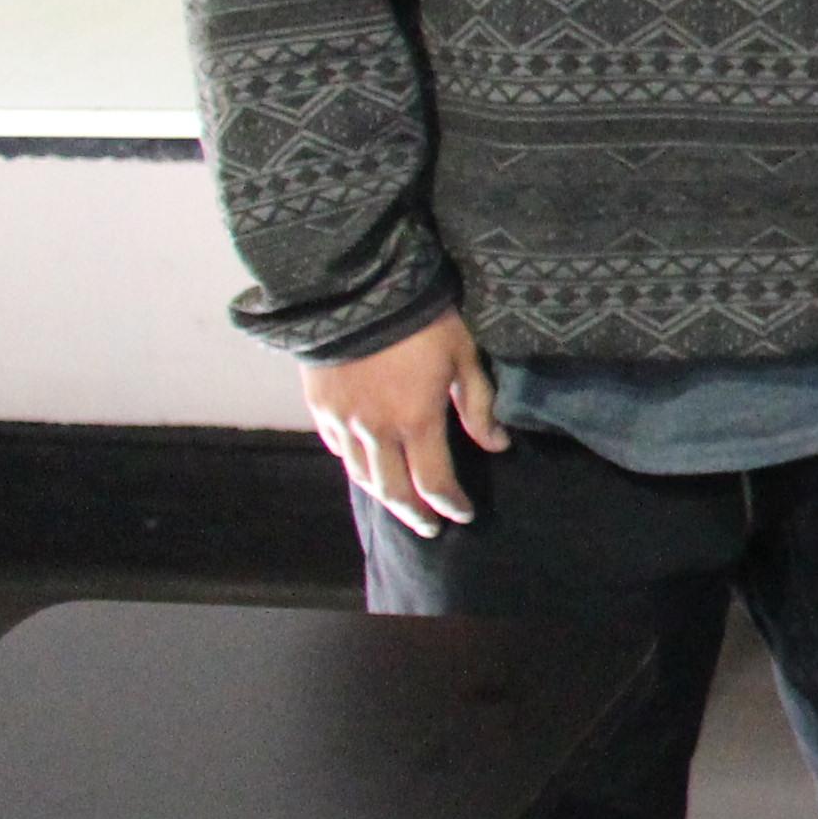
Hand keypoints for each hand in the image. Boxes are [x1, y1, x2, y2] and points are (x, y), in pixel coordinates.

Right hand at [304, 311, 502, 532]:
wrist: (356, 290)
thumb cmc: (422, 319)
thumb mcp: (463, 355)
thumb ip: (478, 404)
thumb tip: (498, 445)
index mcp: (415, 421)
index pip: (434, 482)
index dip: (450, 505)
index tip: (463, 516)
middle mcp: (375, 431)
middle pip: (393, 491)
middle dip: (414, 514)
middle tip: (429, 528)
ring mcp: (342, 421)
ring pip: (360, 475)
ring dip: (383, 496)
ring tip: (399, 504)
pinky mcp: (319, 406)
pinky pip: (336, 448)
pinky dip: (353, 464)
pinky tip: (365, 465)